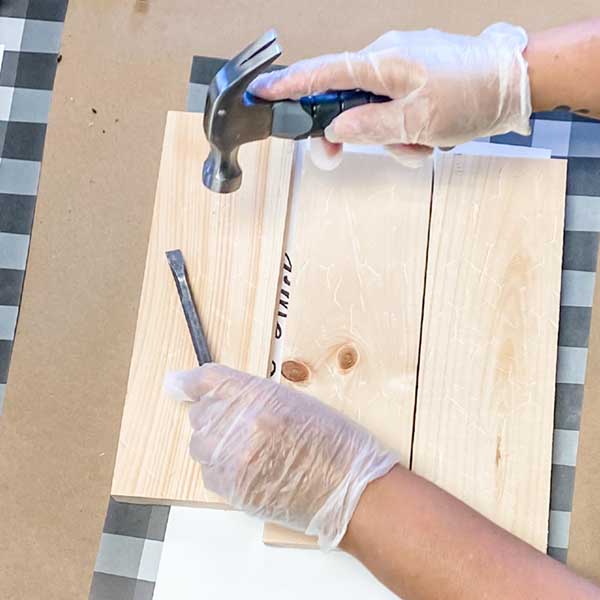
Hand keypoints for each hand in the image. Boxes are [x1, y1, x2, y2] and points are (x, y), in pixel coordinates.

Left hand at [165, 363, 396, 548]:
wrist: (349, 491)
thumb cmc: (334, 444)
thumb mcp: (296, 401)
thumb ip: (252, 395)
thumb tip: (218, 392)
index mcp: (259, 399)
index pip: (209, 381)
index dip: (192, 382)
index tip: (181, 384)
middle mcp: (240, 428)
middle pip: (201, 413)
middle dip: (215, 414)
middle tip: (240, 422)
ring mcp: (233, 462)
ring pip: (200, 445)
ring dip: (216, 442)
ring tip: (248, 447)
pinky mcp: (232, 490)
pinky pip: (209, 472)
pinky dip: (221, 467)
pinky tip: (249, 466)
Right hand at [249, 23, 531, 167]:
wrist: (517, 84)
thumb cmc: (473, 94)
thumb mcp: (417, 122)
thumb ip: (370, 127)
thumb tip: (335, 128)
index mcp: (384, 63)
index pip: (324, 73)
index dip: (290, 85)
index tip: (262, 91)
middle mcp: (388, 61)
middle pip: (343, 99)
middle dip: (344, 132)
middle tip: (333, 157)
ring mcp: (403, 70)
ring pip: (372, 112)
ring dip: (388, 138)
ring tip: (418, 146)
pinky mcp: (416, 80)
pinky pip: (394, 110)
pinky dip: (404, 131)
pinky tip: (427, 138)